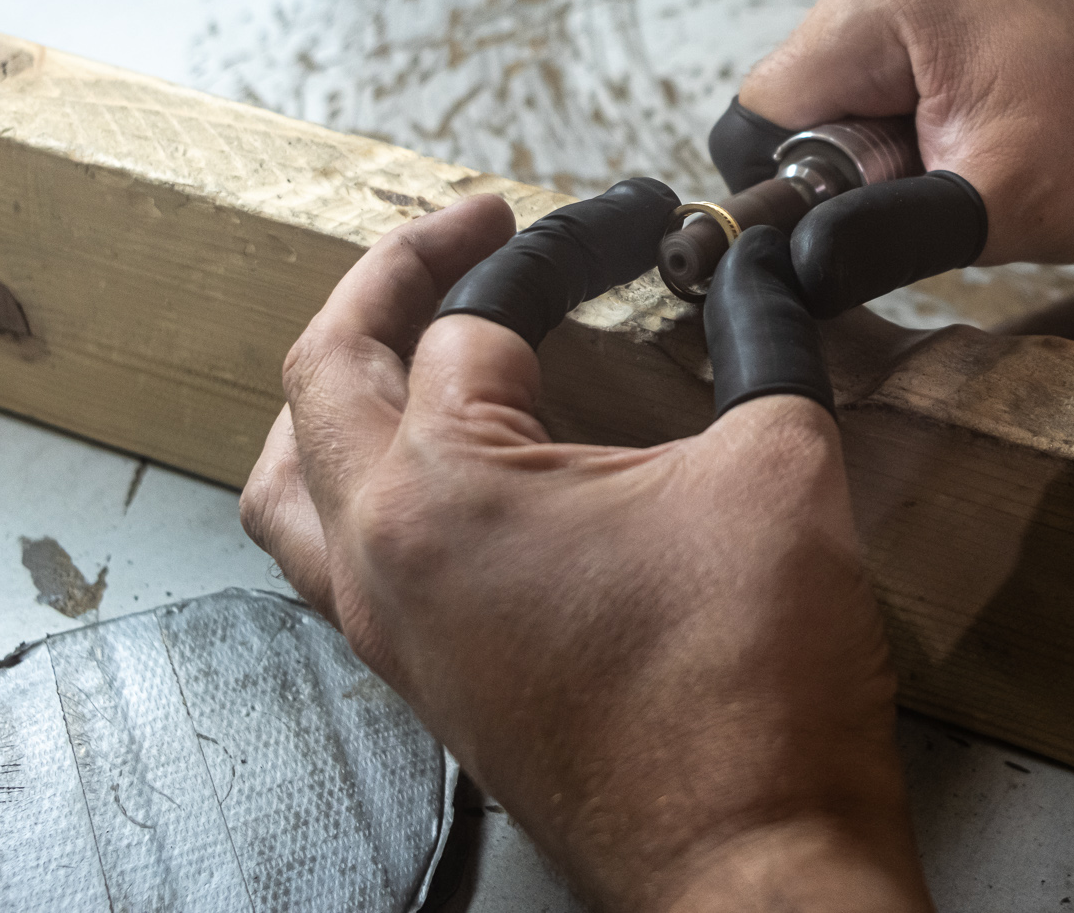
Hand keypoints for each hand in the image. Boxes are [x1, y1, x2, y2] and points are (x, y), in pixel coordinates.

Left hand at [240, 191, 931, 912]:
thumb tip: (759, 275)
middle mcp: (385, 559)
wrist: (751, 860)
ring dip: (339, 387)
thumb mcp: (778, 466)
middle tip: (474, 227)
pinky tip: (432, 473)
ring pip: (295, 479)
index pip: (474, 317)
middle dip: (396, 277)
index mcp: (444, 492)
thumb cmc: (751, 689)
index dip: (563, 248)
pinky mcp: (425, 679)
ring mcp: (392, 630)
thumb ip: (761, 342)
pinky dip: (358, 481)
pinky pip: (335, 557)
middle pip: (331, 374)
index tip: (635, 223)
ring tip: (404, 336)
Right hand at [737, 0, 1073, 265]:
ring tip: (976, 150)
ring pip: (839, 88)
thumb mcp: (987, 211)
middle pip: (801, 93)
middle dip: (858, 158)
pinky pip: (881, 69)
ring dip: (888, 141)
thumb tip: (789, 268)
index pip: (767, 106)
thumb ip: (871, 236)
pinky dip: (914, 115)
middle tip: (951, 174)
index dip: (806, 179)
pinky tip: (982, 128)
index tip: (882, 202)